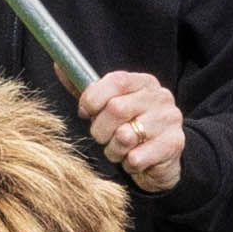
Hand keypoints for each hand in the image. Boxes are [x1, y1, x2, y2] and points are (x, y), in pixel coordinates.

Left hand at [75, 68, 190, 189]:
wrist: (162, 159)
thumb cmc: (129, 129)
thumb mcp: (109, 107)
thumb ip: (87, 91)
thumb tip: (58, 67)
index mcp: (144, 82)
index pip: (115, 81)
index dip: (93, 98)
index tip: (85, 112)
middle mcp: (160, 97)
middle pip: (116, 109)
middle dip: (100, 129)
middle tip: (103, 137)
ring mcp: (170, 120)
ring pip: (125, 136)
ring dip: (113, 150)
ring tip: (119, 150)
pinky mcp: (174, 144)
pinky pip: (136, 158)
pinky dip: (128, 164)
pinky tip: (134, 160)